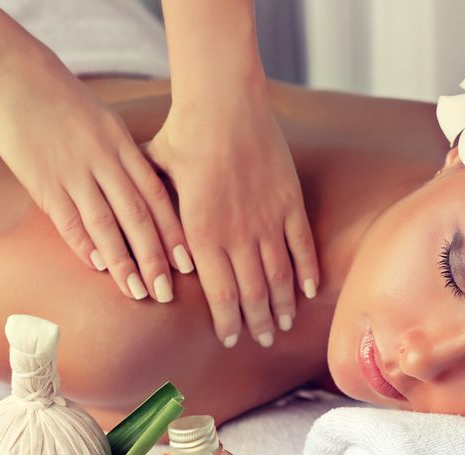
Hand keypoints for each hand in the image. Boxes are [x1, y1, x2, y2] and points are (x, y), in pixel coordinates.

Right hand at [0, 47, 188, 302]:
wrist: (7, 70)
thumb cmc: (55, 95)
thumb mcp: (100, 120)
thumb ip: (119, 156)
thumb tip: (137, 191)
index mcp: (121, 144)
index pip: (156, 196)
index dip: (174, 232)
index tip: (188, 262)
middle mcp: (103, 159)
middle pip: (137, 216)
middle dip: (155, 257)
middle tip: (168, 292)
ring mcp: (72, 170)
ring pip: (106, 224)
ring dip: (123, 261)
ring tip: (138, 292)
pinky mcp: (41, 179)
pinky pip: (68, 218)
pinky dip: (83, 244)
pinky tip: (97, 267)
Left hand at [144, 94, 319, 347]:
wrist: (223, 103)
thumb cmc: (183, 137)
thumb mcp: (157, 179)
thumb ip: (157, 217)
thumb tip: (156, 253)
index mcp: (201, 234)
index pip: (220, 295)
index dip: (228, 322)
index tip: (231, 339)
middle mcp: (237, 235)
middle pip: (252, 293)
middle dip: (257, 322)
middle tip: (261, 340)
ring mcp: (267, 220)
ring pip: (279, 276)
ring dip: (283, 304)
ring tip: (284, 324)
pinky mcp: (290, 201)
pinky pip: (302, 246)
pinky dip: (306, 271)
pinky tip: (308, 291)